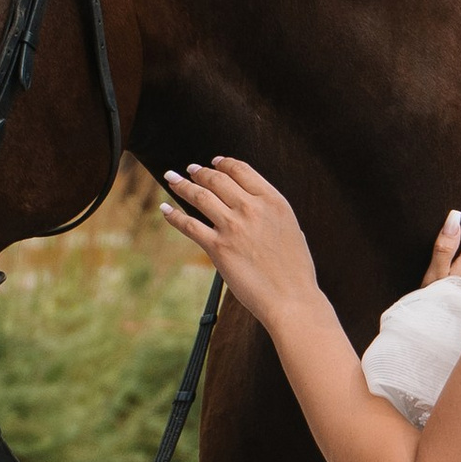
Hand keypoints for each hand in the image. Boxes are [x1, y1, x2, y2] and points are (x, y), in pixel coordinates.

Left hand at [160, 156, 320, 330]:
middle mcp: (251, 208)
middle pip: (217, 179)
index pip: (241, 170)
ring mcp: (232, 227)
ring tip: (172, 179)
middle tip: (190, 170)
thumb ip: (270, 213)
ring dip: (182, 184)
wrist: (291, 298)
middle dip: (200, 172)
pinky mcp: (217, 248)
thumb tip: (253, 206)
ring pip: (199, 196)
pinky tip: (165, 209)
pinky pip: (188, 225)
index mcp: (273, 201)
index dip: (224, 163)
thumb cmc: (295, 269)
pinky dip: (173, 215)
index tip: (214, 162)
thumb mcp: (292, 228)